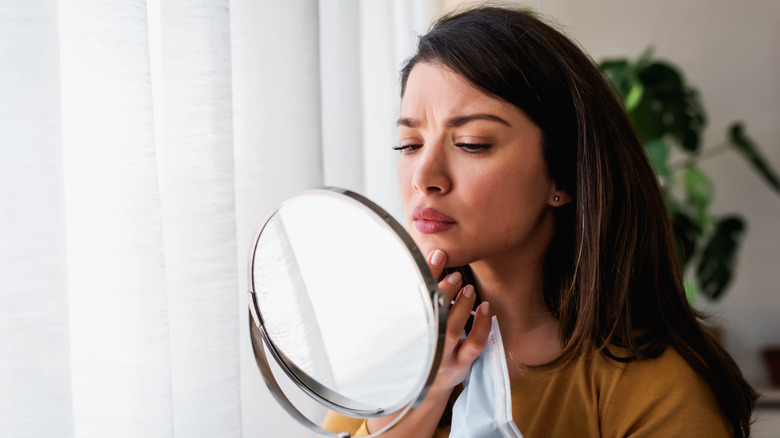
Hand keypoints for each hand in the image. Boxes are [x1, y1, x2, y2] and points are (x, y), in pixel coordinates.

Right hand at [426, 249, 491, 394]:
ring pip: (452, 329)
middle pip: (433, 314)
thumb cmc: (424, 342)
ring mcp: (442, 355)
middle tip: (455, 276)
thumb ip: (427, 291)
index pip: (416, 297)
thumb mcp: (420, 318)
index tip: (438, 255)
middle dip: (444, 291)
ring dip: (462, 306)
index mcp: (409, 327)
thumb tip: (436, 255)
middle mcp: (424, 343)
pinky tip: (485, 308)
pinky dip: (482, 325)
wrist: (426, 384)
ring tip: (468, 289)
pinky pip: (474, 344)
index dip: (427, 274)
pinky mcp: (460, 364)